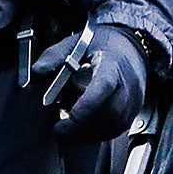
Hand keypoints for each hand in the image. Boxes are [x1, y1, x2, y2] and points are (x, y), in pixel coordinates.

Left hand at [35, 24, 149, 141]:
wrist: (132, 46)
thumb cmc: (106, 44)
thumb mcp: (77, 42)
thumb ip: (55, 56)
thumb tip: (38, 72)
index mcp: (112, 65)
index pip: (101, 90)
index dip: (82, 109)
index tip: (63, 123)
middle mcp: (128, 85)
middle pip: (106, 113)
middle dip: (80, 125)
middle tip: (61, 126)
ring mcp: (133, 101)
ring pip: (110, 127)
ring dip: (87, 130)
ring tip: (72, 122)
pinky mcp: (133, 113)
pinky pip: (114, 130)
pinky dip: (97, 131)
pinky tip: (85, 124)